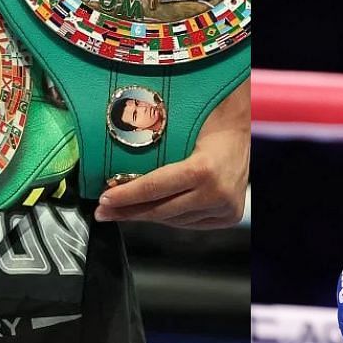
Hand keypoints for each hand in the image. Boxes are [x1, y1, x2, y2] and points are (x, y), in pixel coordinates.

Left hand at [95, 81, 247, 227]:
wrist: (239, 129)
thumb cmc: (206, 119)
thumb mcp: (178, 129)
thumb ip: (152, 151)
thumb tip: (114, 167)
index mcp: (204, 169)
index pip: (155, 188)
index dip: (126, 196)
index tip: (104, 199)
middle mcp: (217, 193)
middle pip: (161, 210)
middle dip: (128, 211)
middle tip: (103, 211)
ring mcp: (225, 208)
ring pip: (173, 219)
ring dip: (146, 215)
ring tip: (123, 211)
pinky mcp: (229, 216)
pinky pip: (188, 222)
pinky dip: (168, 217)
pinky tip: (151, 211)